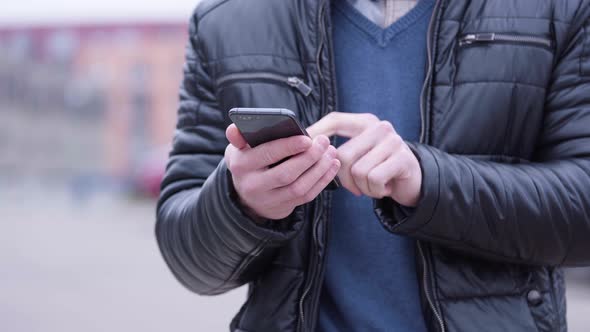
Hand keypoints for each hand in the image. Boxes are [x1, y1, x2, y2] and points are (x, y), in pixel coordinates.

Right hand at [224, 124, 340, 219]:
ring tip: (331, 152)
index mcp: (241, 165)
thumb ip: (238, 137)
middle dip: (309, 157)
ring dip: (319, 169)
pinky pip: (307, 196)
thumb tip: (234, 129)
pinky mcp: (284, 207)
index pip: (266, 154)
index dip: (288, 147)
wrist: (247, 194)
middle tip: (324, 142)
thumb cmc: (248, 161)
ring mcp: (270, 199)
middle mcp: (253, 185)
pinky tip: (332, 165)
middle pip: (286, 174)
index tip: (307, 138)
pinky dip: (322, 180)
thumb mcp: (238, 148)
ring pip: (299, 187)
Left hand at [307, 112, 421, 206]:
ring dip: (363, 187)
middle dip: (344, 179)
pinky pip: (374, 179)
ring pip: (358, 171)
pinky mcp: (403, 158)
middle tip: (356, 186)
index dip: (317, 132)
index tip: (302, 147)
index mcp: (364, 122)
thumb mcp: (359, 155)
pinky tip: (384, 188)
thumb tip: (305, 150)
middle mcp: (379, 127)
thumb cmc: (378, 169)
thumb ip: (337, 151)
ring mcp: (393, 141)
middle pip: (342, 155)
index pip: (335, 120)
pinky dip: (376, 191)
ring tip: (374, 186)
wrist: (412, 182)